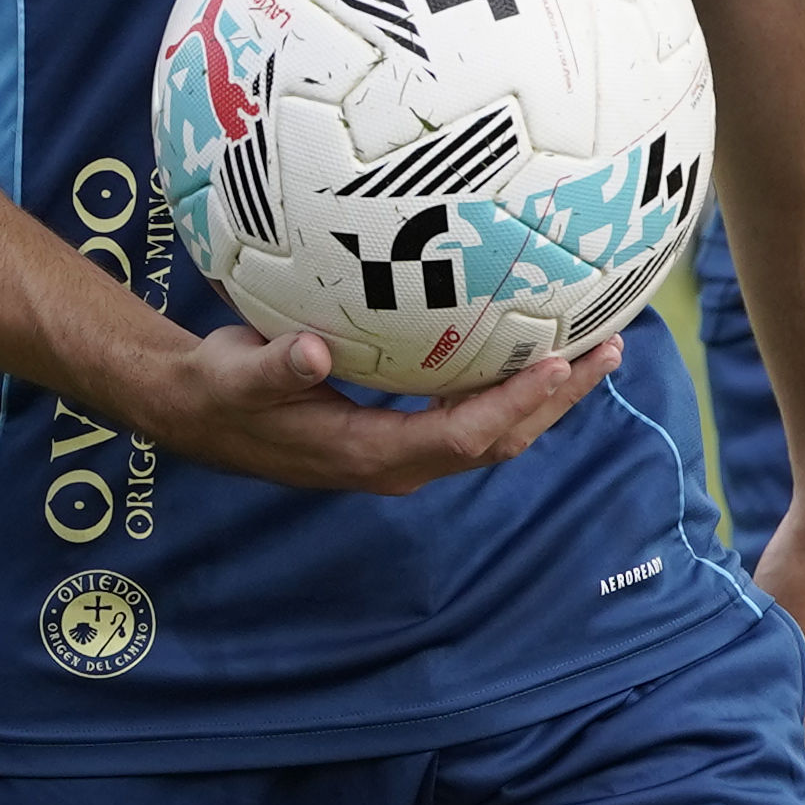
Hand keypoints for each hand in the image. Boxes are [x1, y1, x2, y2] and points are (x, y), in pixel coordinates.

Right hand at [109, 320, 618, 493]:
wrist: (200, 413)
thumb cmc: (218, 390)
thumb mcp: (235, 376)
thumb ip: (274, 368)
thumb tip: (315, 354)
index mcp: (367, 455)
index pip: (458, 438)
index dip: (510, 405)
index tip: (552, 363)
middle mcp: (398, 461)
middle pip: (498, 439)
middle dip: (554, 400)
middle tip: (604, 348)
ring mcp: (402, 451)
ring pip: (493, 431)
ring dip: (545, 395)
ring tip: (593, 347)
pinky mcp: (400, 431)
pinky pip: (469, 412)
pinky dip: (508, 384)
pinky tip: (528, 342)